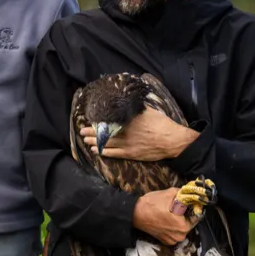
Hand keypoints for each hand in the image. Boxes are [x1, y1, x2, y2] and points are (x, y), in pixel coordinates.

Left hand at [81, 108, 197, 161]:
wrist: (172, 141)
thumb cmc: (162, 124)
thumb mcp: (148, 110)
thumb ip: (136, 107)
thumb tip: (129, 101)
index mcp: (129, 121)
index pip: (109, 121)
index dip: (98, 122)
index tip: (90, 120)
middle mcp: (125, 132)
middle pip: (104, 132)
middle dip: (92, 132)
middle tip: (82, 131)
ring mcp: (127, 144)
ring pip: (107, 143)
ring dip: (95, 142)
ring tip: (86, 141)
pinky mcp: (131, 154)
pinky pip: (114, 153)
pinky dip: (104, 152)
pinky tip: (97, 151)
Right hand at [132, 187, 200, 245]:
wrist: (134, 213)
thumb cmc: (152, 204)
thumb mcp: (170, 193)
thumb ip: (184, 193)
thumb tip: (192, 192)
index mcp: (183, 226)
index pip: (196, 215)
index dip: (193, 207)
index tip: (189, 201)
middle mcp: (180, 236)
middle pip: (189, 222)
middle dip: (185, 213)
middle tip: (178, 205)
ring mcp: (172, 240)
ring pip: (181, 227)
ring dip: (179, 220)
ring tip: (171, 211)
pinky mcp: (165, 240)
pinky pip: (174, 232)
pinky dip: (172, 226)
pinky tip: (166, 218)